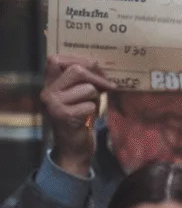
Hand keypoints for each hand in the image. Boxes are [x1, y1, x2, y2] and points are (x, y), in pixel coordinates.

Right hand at [41, 55, 114, 176]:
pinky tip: (88, 119)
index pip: (56, 60)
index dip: (79, 59)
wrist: (73, 148)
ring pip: (87, 89)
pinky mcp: (63, 116)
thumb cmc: (80, 119)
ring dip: (96, 98)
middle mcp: (47, 92)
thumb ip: (83, 81)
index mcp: (49, 85)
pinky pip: (90, 105)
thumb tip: (100, 66)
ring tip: (90, 107)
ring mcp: (53, 104)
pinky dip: (95, 111)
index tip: (96, 67)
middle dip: (97, 77)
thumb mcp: (79, 96)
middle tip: (108, 85)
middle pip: (76, 70)